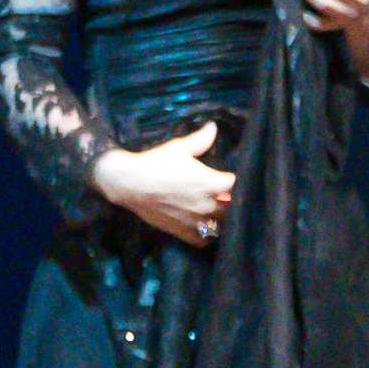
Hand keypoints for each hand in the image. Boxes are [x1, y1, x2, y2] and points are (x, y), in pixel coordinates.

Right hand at [89, 121, 235, 247]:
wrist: (128, 183)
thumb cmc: (156, 163)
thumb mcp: (180, 147)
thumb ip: (201, 140)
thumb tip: (214, 127)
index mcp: (213, 183)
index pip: (239, 185)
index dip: (240, 182)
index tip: (235, 179)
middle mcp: (209, 205)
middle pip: (234, 209)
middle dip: (233, 202)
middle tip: (228, 196)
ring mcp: (197, 221)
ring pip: (222, 227)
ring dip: (223, 220)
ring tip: (219, 213)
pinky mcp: (184, 232)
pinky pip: (204, 240)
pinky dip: (207, 235)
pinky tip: (204, 227)